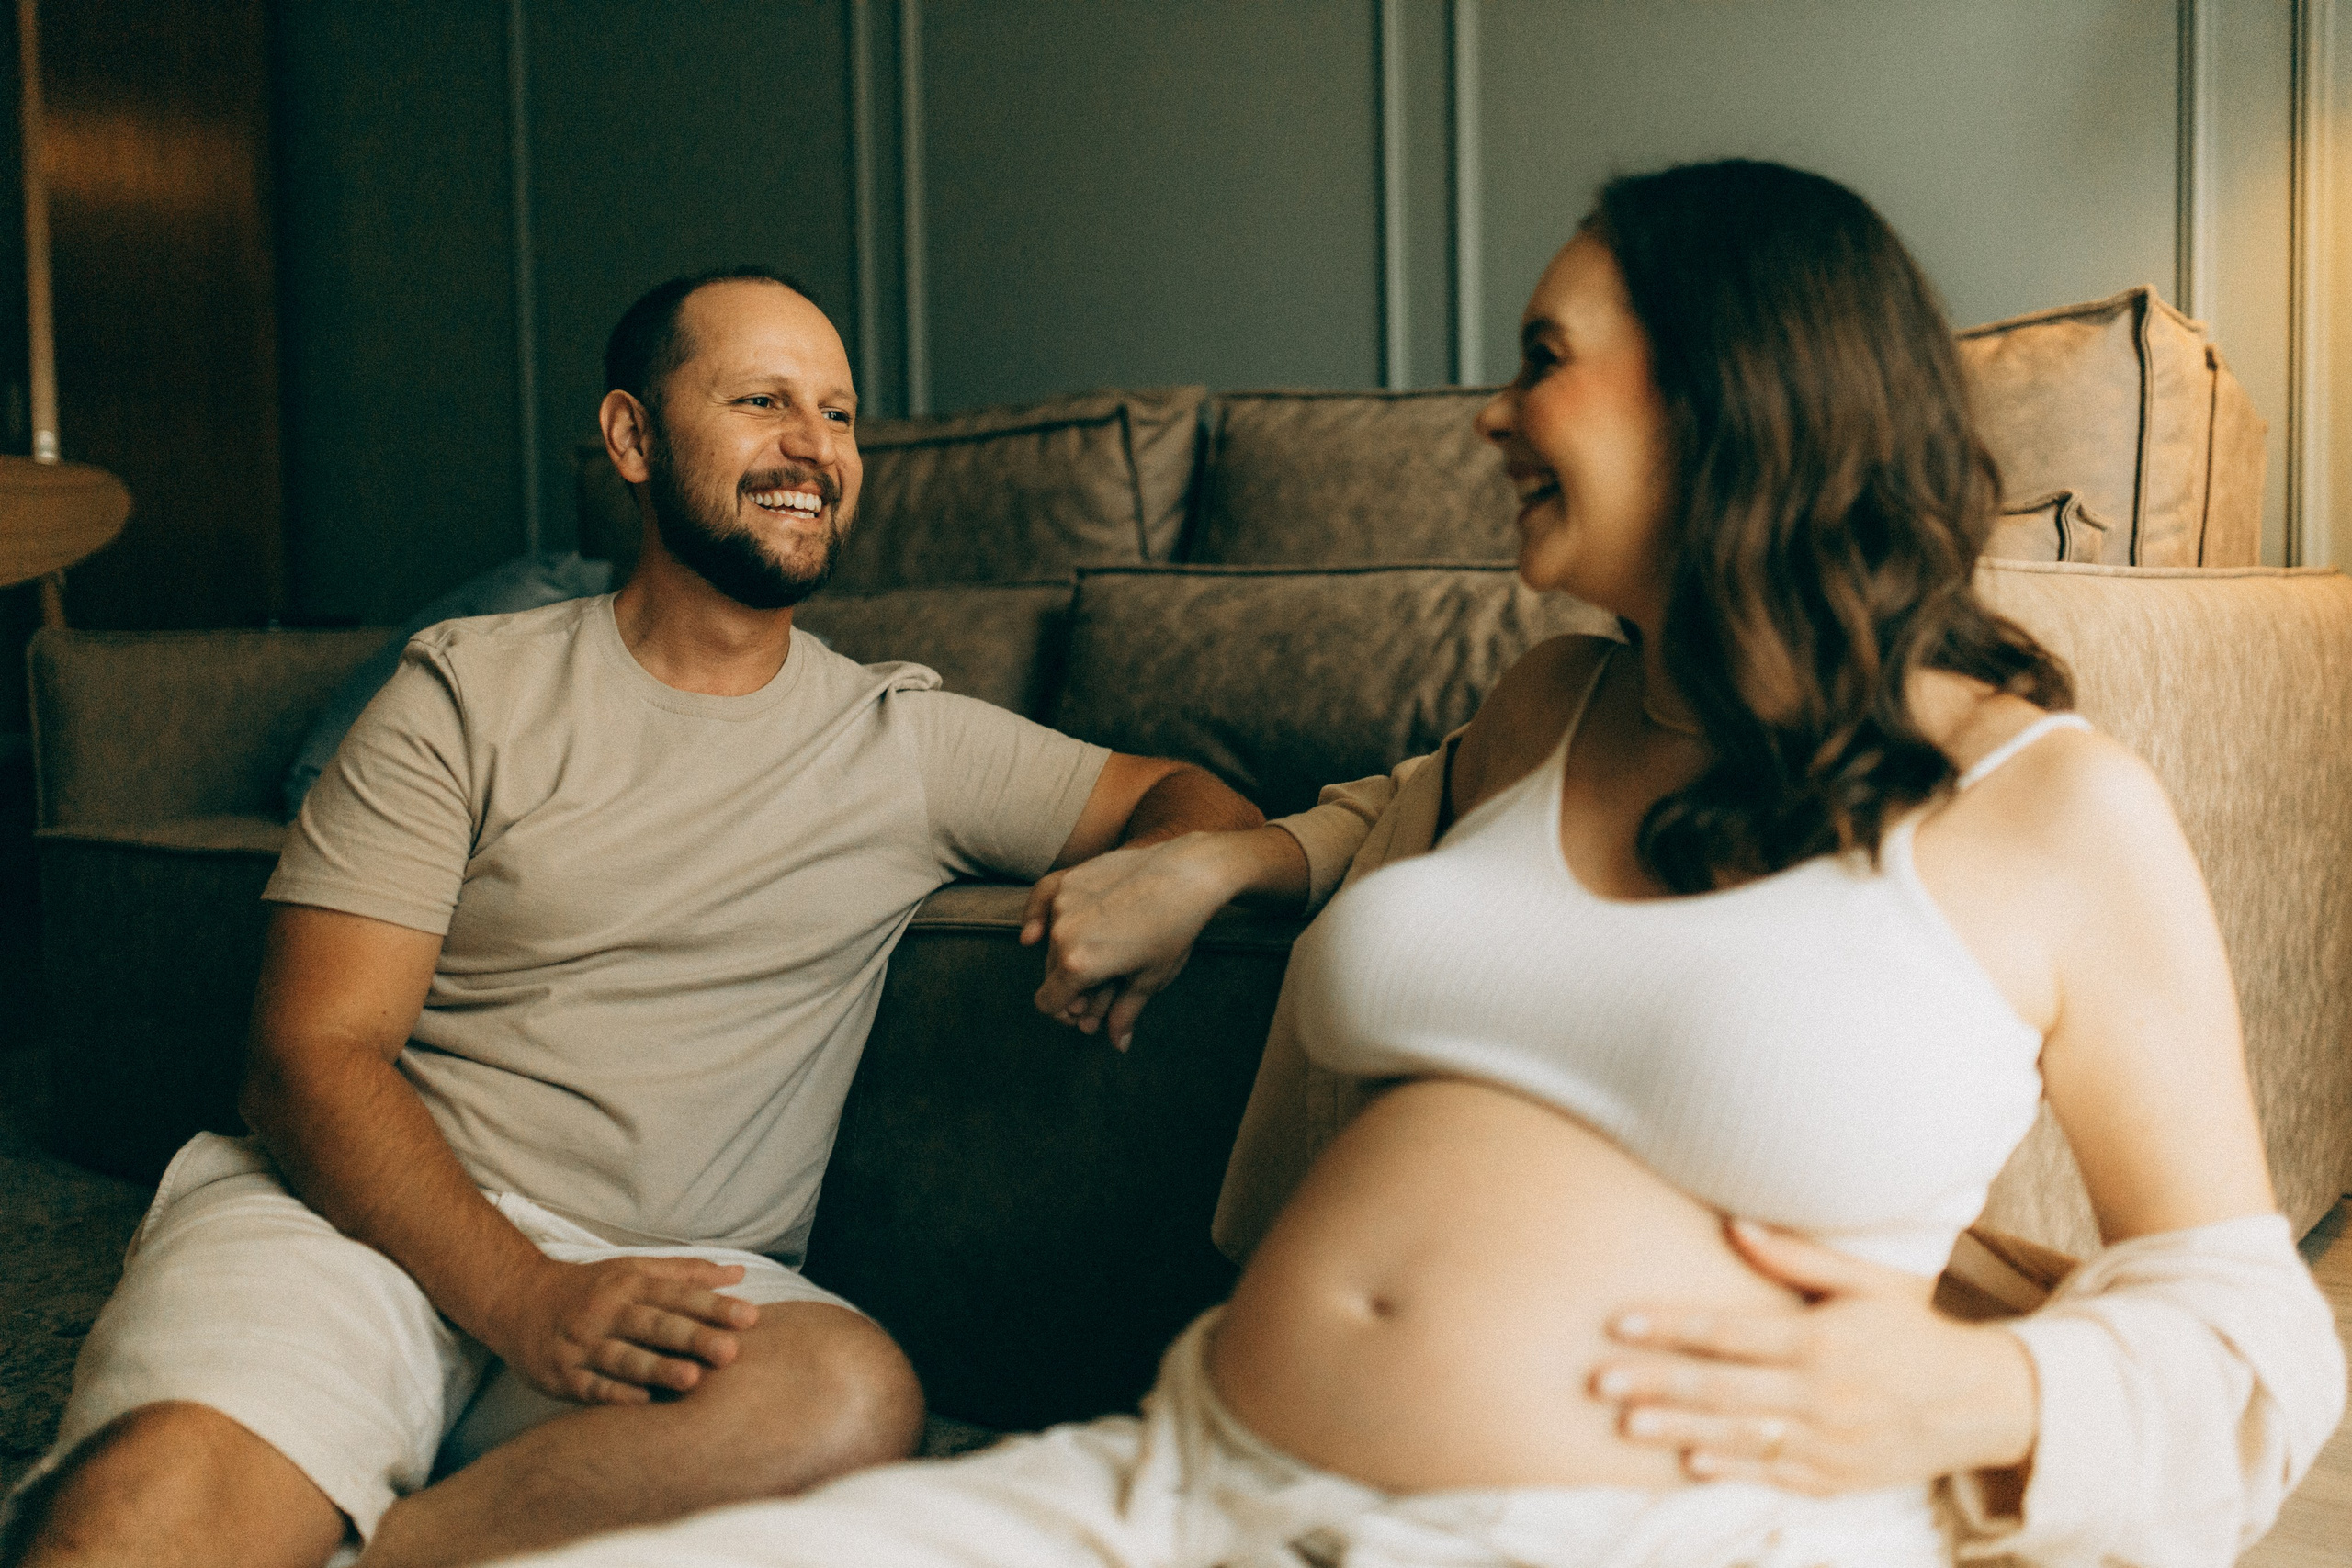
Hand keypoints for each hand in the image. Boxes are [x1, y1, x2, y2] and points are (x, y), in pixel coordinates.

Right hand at [488, 1254, 759, 1405]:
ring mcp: (583, 1344)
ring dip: (657, 1368)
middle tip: (730, 1351)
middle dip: (692, 1337)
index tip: (751, 1318)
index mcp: (630, 1285)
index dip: (714, 1306)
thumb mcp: (634, 1271)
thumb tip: (738, 1274)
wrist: (517, 1301)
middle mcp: (608, 1312)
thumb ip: (686, 1274)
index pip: (678, 1295)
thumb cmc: (592, 1289)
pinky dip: (614, 1394)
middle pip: (655, 1325)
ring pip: (624, 1357)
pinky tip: (641, 1402)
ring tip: (692, 1379)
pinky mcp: (561, 1374)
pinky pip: (590, 1386)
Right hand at [1022, 833, 1242, 1049]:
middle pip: (1050, 973)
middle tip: (1097, 992)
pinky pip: (1043, 902)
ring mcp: (1064, 902)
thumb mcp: (1151, 978)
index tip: (1081, 1014)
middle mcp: (1062, 934)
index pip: (1048, 1003)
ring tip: (1097, 957)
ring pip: (1050, 941)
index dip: (1064, 1014)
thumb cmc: (1174, 929)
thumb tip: (1118, 1043)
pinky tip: (1033, 933)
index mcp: (1077, 966)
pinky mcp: (1070, 878)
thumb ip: (1125, 1012)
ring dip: (1064, 953)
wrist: (1187, 874)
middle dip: (1070, 986)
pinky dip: (1038, 918)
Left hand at [1591, 1218, 2037, 1494]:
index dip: (1670, 1328)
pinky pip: (1773, 1475)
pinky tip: (1689, 1462)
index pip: (1728, 1333)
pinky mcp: (1838, 1479)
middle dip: (1655, 1384)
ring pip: (1739, 1437)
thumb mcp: (1869, 1283)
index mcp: (1823, 1341)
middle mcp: (1822, 1396)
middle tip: (1599, 1380)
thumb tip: (1734, 1226)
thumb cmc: (1917, 1331)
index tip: (1618, 1323)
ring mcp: (1829, 1444)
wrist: (1985, 1402)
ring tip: (1625, 1425)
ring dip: (1678, 1431)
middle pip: (1721, 1390)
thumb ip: (1798, 1258)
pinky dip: (1731, 1469)